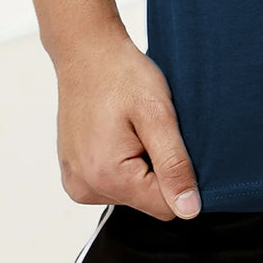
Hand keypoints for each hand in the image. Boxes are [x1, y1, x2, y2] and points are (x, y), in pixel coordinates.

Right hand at [54, 28, 201, 221]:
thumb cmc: (122, 75)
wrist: (86, 52)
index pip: (165, 207)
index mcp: (107, 177)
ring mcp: (76, 183)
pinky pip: (111, 183)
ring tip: (131, 126)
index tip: (169, 140)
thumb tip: (189, 211)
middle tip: (148, 128)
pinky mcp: (73, 174)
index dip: (178, 175)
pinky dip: (121, 162)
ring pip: (130, 192)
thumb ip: (174, 165)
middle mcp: (85, 188)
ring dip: (139, 164)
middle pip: (146, 200)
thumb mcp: (158, 114)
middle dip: (156, 167)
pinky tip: (117, 132)